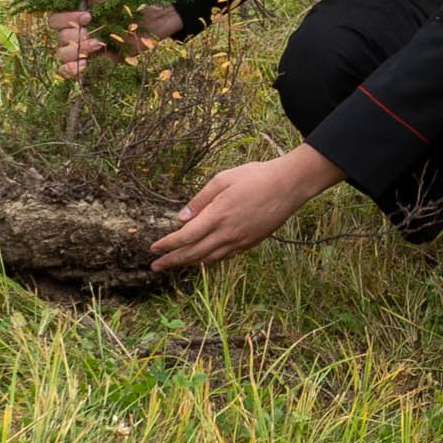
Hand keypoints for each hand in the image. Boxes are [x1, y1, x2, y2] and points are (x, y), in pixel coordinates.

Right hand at [43, 0, 182, 76]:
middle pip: (58, 39)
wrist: (145, 26)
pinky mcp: (88, 64)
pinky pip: (66, 71)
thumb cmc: (123, 4)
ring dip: (79, 51)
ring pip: (61, 55)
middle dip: (77, 36)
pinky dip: (71, 69)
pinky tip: (86, 63)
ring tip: (99, 46)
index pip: (53, 21)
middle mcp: (72, 33)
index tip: (88, 16)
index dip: (68, 19)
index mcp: (71, 15)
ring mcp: (79, 50)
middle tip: (96, 32)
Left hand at [149, 146, 343, 268]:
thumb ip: (200, 199)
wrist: (289, 185)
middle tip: (155, 266)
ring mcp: (240, 241)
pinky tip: (202, 258)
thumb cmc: (256, 176)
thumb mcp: (223, 179)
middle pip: (193, 253)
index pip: (185, 237)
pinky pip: (224, 256)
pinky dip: (208, 259)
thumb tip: (182, 217)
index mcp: (218, 216)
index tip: (153, 249)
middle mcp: (228, 233)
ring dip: (188, 263)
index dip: (167, 245)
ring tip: (174, 264)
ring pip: (208, 258)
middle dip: (172, 260)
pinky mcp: (250, 243)